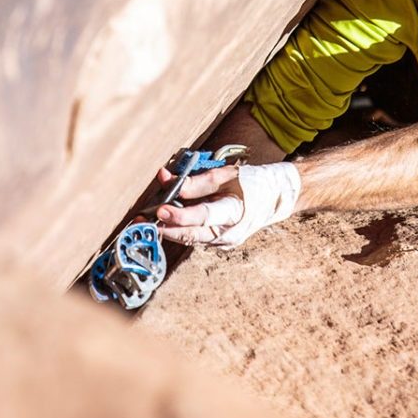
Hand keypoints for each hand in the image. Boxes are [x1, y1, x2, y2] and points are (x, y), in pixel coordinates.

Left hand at [155, 162, 300, 248]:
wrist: (276, 198)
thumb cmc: (252, 182)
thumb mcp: (227, 175)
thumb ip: (196, 180)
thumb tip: (166, 179)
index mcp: (235, 212)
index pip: (203, 216)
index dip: (180, 215)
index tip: (160, 210)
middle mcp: (228, 233)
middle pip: (191, 235)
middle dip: (164, 229)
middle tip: (141, 223)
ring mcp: (223, 242)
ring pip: (190, 239)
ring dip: (167, 230)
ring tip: (144, 221)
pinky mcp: (218, 243)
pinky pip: (194, 237)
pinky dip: (178, 229)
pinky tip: (162, 222)